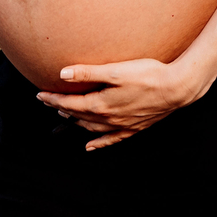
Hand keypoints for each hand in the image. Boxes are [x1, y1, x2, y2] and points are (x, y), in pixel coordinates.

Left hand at [36, 56, 211, 150]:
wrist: (176, 89)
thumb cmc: (148, 75)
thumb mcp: (116, 70)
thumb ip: (89, 73)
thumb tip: (62, 74)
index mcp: (101, 104)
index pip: (70, 103)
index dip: (53, 99)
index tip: (40, 94)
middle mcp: (108, 118)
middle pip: (78, 116)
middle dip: (62, 109)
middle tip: (49, 102)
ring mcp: (121, 125)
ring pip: (92, 128)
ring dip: (76, 123)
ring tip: (65, 117)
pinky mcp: (134, 127)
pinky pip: (110, 139)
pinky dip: (98, 143)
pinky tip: (90, 146)